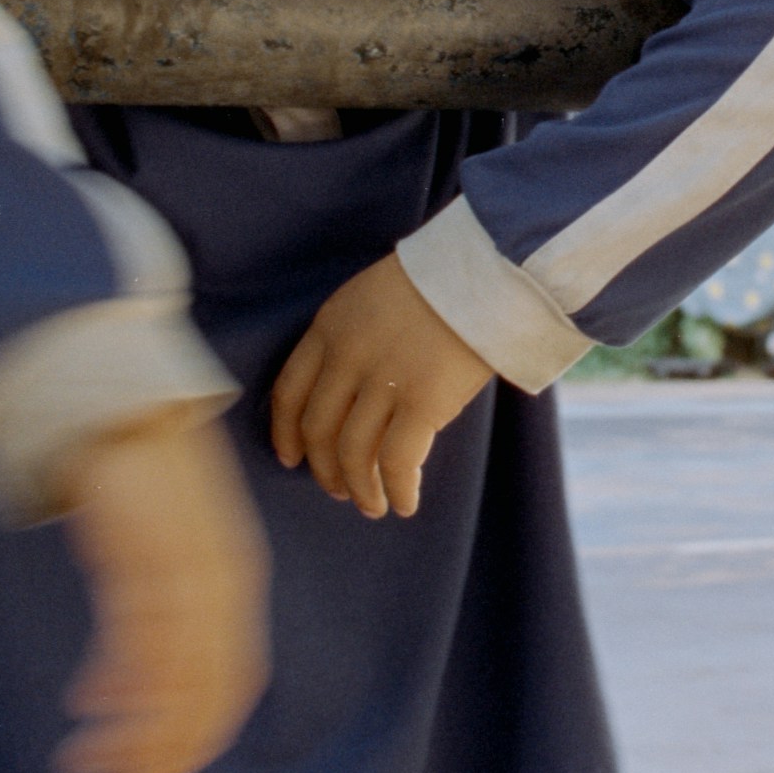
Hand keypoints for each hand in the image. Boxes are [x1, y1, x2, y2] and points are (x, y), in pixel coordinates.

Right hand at [54, 407, 270, 772]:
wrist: (118, 395)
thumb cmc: (139, 468)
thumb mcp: (165, 536)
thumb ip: (161, 591)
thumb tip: (135, 649)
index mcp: (232, 579)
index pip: (230, 681)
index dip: (194, 736)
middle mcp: (219, 583)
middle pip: (205, 694)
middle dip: (161, 752)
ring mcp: (184, 571)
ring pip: (170, 679)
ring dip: (129, 734)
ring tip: (86, 768)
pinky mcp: (142, 556)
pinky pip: (137, 640)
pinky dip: (116, 685)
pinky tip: (85, 708)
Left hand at [268, 256, 498, 519]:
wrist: (488, 267)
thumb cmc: (441, 280)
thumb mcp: (373, 297)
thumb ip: (351, 339)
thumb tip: (349, 397)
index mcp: (329, 327)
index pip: (289, 392)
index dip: (285, 433)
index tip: (291, 457)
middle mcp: (347, 357)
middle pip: (318, 430)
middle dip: (324, 469)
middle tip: (336, 489)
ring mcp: (384, 381)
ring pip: (353, 454)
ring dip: (359, 489)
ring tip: (371, 505)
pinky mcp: (424, 402)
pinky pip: (398, 463)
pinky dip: (397, 491)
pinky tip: (404, 504)